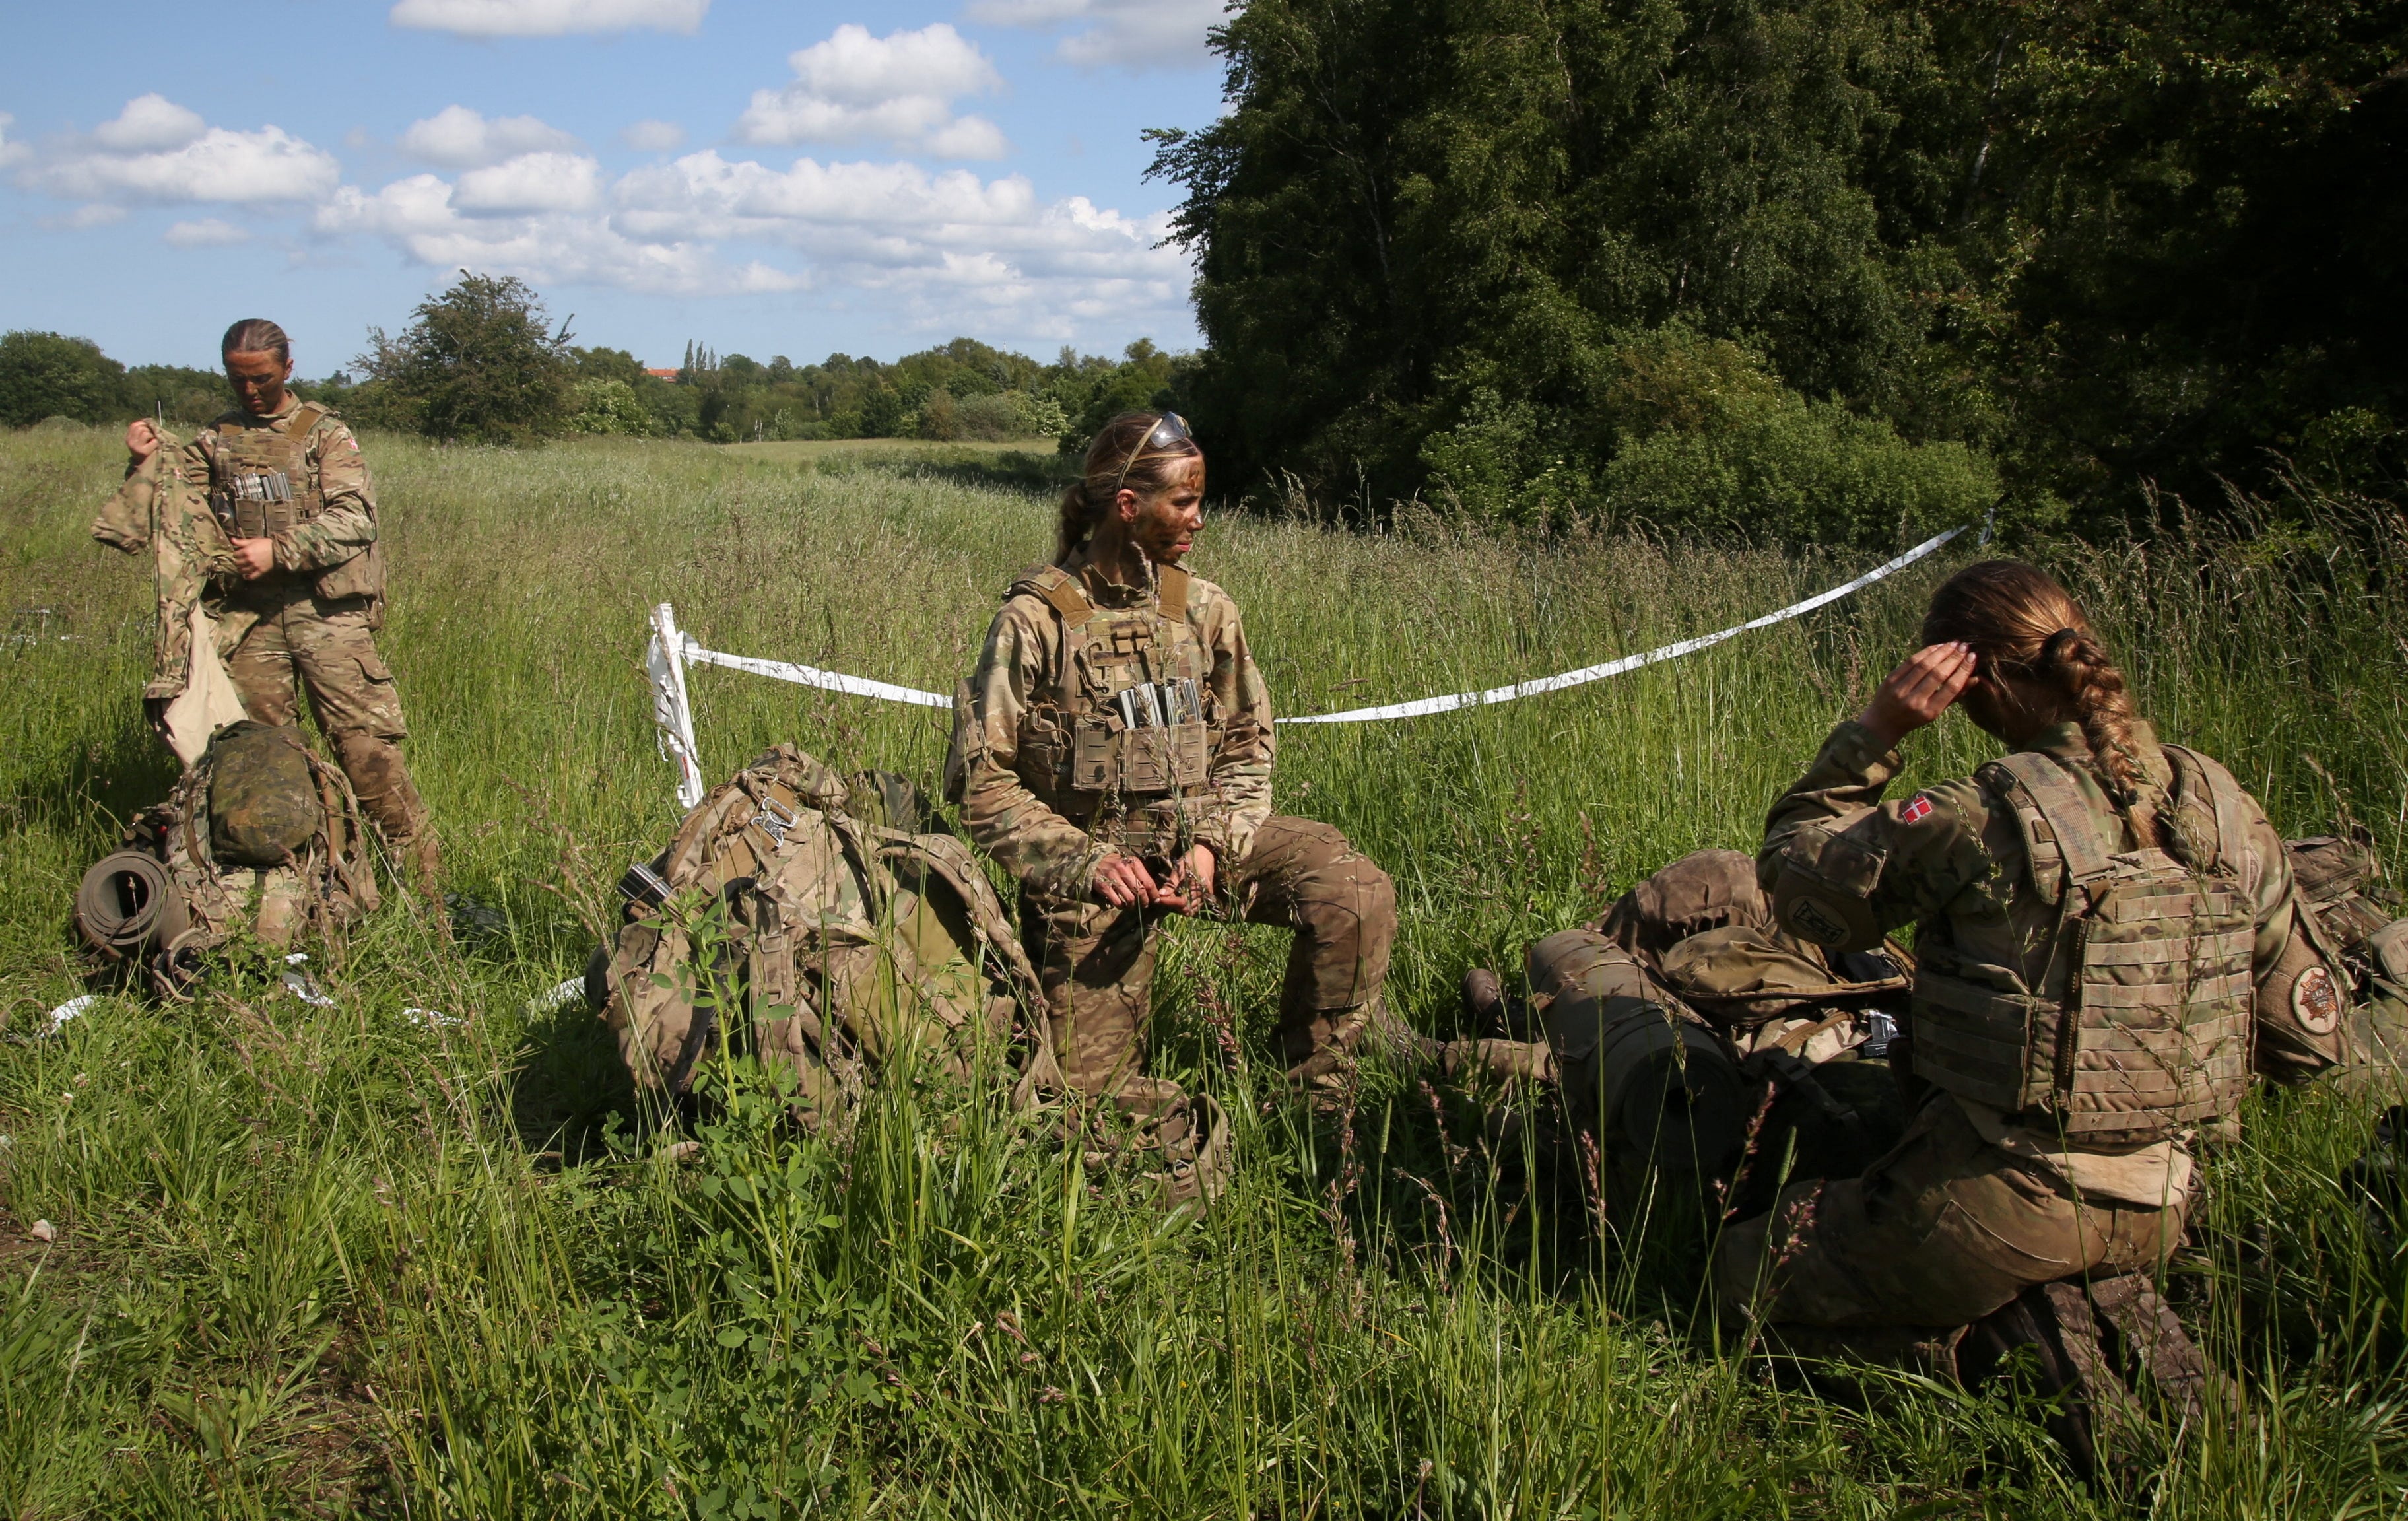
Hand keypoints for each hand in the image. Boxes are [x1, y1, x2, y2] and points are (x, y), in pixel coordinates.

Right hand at [126, 418, 160, 462]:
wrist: (146, 467)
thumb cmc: (147, 451)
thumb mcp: (141, 440)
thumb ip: (142, 431)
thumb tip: (149, 421)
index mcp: (128, 438)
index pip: (134, 425)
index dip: (143, 424)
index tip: (149, 429)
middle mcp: (130, 442)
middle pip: (140, 427)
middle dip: (149, 430)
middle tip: (151, 438)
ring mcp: (135, 447)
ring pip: (146, 433)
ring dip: (153, 436)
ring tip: (153, 442)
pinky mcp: (143, 452)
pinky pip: (153, 441)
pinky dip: (156, 442)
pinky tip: (155, 447)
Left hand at [231, 538, 277, 579]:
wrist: (279, 550)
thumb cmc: (267, 544)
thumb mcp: (254, 540)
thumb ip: (242, 542)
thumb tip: (232, 540)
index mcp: (247, 551)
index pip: (235, 555)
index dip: (236, 554)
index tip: (238, 553)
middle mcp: (249, 559)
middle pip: (237, 563)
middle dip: (238, 561)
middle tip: (240, 560)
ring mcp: (255, 566)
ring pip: (242, 570)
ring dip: (241, 569)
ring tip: (242, 567)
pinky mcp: (260, 571)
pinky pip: (251, 577)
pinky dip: (248, 577)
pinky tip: (246, 576)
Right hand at [1090, 851, 1166, 909]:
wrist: (1095, 861)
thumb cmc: (1118, 864)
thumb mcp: (1130, 864)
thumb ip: (1141, 875)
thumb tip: (1155, 891)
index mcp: (1133, 863)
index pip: (1148, 882)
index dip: (1154, 894)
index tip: (1156, 900)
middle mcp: (1124, 869)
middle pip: (1140, 891)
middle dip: (1145, 902)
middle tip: (1145, 905)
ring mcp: (1113, 877)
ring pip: (1129, 898)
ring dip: (1133, 905)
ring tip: (1133, 906)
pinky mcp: (1104, 886)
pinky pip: (1117, 902)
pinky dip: (1121, 906)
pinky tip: (1122, 905)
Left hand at [1166, 844, 1216, 909]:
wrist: (1207, 853)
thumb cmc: (1192, 858)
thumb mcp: (1179, 868)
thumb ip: (1171, 883)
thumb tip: (1161, 894)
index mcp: (1198, 886)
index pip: (1182, 902)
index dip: (1169, 902)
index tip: (1159, 898)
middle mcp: (1204, 894)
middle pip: (1187, 909)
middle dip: (1173, 906)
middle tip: (1164, 898)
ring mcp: (1206, 896)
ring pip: (1191, 910)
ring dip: (1179, 907)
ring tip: (1170, 898)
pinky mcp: (1205, 896)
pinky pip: (1195, 906)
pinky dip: (1186, 905)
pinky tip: (1178, 898)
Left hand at [1856, 643, 1975, 749]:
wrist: (1883, 722)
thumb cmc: (1915, 717)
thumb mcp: (1935, 712)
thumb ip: (1954, 696)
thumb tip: (1975, 678)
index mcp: (1929, 712)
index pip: (1951, 687)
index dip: (1963, 670)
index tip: (1972, 657)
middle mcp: (1914, 701)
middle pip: (1938, 674)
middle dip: (1954, 658)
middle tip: (1965, 647)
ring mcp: (1900, 690)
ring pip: (1924, 665)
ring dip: (1941, 651)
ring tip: (1953, 644)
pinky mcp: (1890, 680)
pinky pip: (1910, 661)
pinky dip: (1925, 652)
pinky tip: (1937, 647)